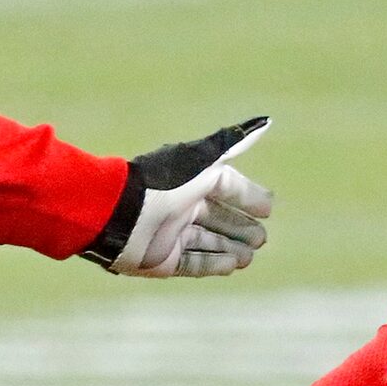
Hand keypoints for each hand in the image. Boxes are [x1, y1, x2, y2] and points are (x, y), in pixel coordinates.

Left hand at [84, 117, 273, 278]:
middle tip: (262, 238)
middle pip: (219, 218)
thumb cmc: (163, 181)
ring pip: (208, 242)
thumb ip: (234, 143)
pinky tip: (233, 265)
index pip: (226, 188)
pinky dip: (214, 264)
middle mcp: (181, 207)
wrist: (118, 213)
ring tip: (251, 255)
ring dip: (232, 248)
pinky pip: (192, 262)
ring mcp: (171, 235)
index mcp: (190, 181)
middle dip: (242, 227)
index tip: (268, 208)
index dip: (248, 196)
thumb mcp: (204, 159)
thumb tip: (267, 121)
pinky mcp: (162, 259)